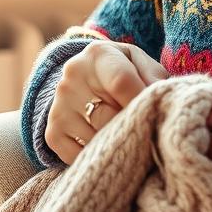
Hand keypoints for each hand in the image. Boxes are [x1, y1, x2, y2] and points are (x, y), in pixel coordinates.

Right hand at [44, 40, 166, 164]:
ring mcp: (59, 106)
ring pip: (97, 138)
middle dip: (130, 124)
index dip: (140, 102)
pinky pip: (80, 156)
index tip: (154, 113)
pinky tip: (105, 141)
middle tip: (141, 125)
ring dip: (115, 142)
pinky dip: (98, 155)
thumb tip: (159, 98)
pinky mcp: (53, 133)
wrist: (82, 77)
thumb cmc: (121, 70)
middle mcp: (72, 77)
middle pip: (110, 115)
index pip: (121, 82)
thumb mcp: (139, 62)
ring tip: (124, 132)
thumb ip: (153, 76)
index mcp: (98, 55)